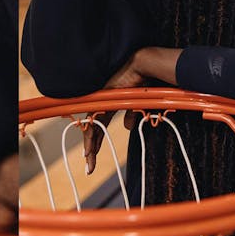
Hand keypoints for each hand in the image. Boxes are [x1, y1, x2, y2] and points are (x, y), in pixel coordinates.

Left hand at [83, 59, 145, 174]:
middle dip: (91, 150)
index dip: (97, 142)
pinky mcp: (102, 101)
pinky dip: (91, 138)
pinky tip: (89, 151)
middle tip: (89, 167)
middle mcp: (103, 105)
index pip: (99, 128)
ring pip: (91, 130)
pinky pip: (93, 123)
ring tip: (89, 162)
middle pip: (93, 131)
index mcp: (111, 106)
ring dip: (90, 147)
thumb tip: (127, 128)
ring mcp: (101, 103)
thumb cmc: (145, 82)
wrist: (144, 67)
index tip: (94, 157)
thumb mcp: (140, 105)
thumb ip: (132, 115)